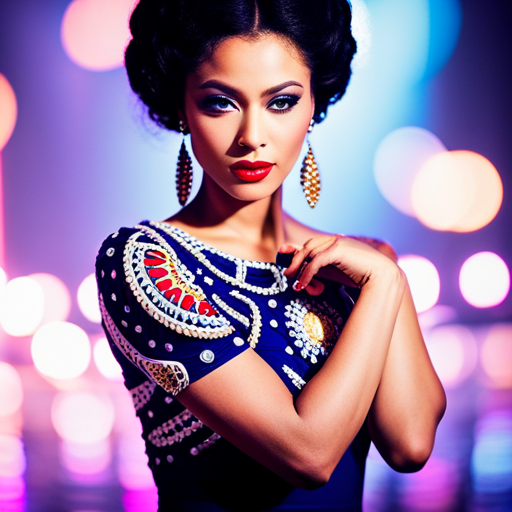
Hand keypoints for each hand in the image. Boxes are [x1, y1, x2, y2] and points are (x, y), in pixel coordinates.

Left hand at [280, 235, 398, 290]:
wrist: (384, 277)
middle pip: (308, 246)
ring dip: (298, 268)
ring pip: (310, 252)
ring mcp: (337, 242)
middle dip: (295, 259)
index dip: (296, 249)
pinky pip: (316, 261)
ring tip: (293, 281)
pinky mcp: (338, 250)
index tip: (283, 252)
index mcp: (337, 241)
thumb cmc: (362, 277)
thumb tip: (302, 275)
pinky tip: (302, 285)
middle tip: (287, 274)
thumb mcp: (336, 272)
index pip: (313, 243)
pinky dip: (307, 273)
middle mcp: (336, 239)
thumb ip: (321, 269)